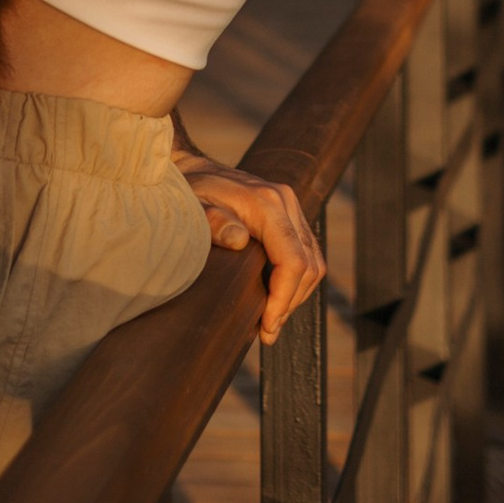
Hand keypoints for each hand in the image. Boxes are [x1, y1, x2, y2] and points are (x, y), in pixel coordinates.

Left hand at [177, 160, 323, 345]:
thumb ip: (212, 223)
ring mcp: (291, 208)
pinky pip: (307, 254)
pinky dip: (298, 280)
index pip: (293, 260)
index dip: (284, 298)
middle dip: (290, 303)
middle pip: (309, 266)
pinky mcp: (290, 216)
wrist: (194, 171)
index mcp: (267, 204)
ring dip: (296, 295)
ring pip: (313, 262)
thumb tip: (239, 240)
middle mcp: (286, 203)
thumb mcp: (193, 209)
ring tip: (271, 321)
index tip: (267, 325)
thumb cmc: (190, 195)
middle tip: (267, 331)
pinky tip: (276, 297)